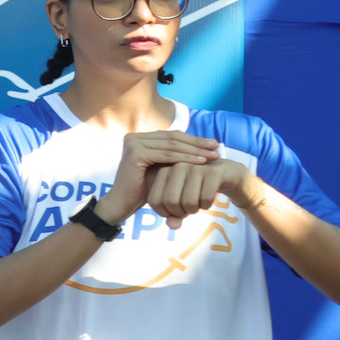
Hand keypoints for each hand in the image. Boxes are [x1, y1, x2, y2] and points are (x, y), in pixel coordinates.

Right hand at [99, 130, 221, 221]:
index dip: (194, 139)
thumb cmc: (143, 188)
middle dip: (197, 143)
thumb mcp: (160, 167)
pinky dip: (186, 158)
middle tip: (218, 147)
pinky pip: (167, 155)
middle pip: (172, 138)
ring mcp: (133, 143)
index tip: (213, 144)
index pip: (171, 135)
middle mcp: (133, 137)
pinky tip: (202, 162)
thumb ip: (173, 155)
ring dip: (196, 150)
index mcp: (139, 137)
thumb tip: (201, 145)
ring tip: (214, 155)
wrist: (122, 204)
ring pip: (172, 146)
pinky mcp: (135, 153)